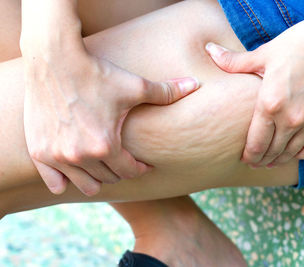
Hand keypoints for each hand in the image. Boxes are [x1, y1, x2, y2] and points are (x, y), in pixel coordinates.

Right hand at [23, 51, 199, 195]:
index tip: (144, 163)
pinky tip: (74, 171)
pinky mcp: (39, 151)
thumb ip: (166, 92)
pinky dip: (65, 180)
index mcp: (106, 146)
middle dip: (121, 171)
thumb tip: (196, 85)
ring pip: (85, 184)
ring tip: (104, 165)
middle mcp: (80, 156)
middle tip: (124, 160)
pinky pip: (54, 181)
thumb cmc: (97, 73)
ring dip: (97, 178)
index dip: (142, 168)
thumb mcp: (134, 85)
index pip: (130, 172)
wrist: (54, 59)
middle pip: (109, 179)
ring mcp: (57, 156)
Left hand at [206, 11, 303, 167]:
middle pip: (272, 152)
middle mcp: (291, 119)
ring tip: (271, 161)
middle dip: (261, 160)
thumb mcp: (265, 53)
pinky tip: (294, 153)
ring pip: (291, 153)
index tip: (245, 159)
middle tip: (255, 163)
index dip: (248, 156)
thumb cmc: (300, 44)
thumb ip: (235, 62)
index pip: (255, 143)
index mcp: (270, 104)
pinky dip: (302, 155)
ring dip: (279, 160)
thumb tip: (211, 52)